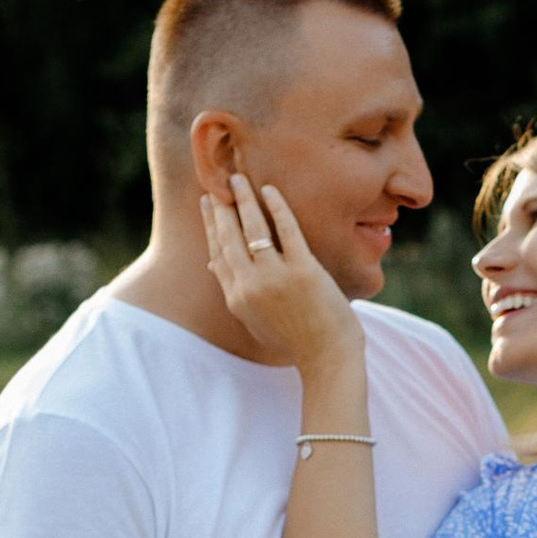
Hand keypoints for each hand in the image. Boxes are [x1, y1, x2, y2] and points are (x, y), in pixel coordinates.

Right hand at [201, 173, 361, 377]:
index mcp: (237, 298)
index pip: (217, 253)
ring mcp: (276, 278)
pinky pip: (287, 230)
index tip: (209, 203)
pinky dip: (277, 207)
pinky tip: (270, 191)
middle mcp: (251, 286)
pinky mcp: (304, 271)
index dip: (211, 225)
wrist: (327, 359)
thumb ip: (235, 292)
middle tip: (220, 183)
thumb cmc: (295, 341)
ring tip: (239, 178)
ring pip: (252, 229)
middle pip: (229, 237)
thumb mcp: (256, 321)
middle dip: (222, 207)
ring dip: (243, 199)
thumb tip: (213, 265)